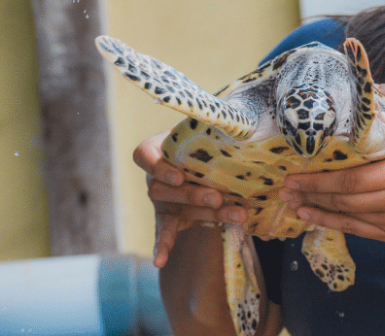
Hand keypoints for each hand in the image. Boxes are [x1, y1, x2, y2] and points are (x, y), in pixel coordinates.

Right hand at [133, 131, 247, 267]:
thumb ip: (217, 126)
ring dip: (207, 214)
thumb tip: (240, 124)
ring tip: (237, 216)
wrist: (212, 156)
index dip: (158, 166)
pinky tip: (159, 261)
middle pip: (164, 188)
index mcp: (157, 149)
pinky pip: (164, 233)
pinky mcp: (170, 218)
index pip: (144, 155)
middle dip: (192, 194)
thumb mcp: (209, 129)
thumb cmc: (208, 138)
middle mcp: (155, 175)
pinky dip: (162, 247)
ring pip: (177, 209)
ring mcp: (161, 199)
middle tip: (217, 197)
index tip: (179, 175)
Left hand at [278, 81, 384, 244]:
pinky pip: (358, 231)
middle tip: (285, 186)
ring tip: (291, 201)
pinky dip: (332, 224)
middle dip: (311, 193)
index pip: (354, 178)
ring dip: (317, 209)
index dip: (321, 179)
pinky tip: (311, 217)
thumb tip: (374, 82)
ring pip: (348, 217)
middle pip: (345, 199)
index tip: (295, 171)